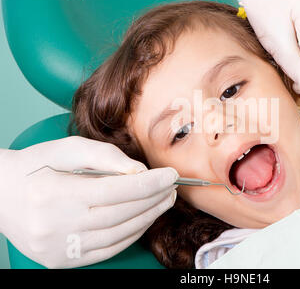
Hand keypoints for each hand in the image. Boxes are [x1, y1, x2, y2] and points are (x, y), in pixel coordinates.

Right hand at [0, 136, 177, 267]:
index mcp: (56, 193)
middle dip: (154, 200)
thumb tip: (140, 171)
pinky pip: (108, 250)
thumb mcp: (67, 148)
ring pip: (118, 235)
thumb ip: (106, 156)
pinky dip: (131, 234)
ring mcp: (59, 248)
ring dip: (148, 218)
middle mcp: (56, 225)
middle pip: (122, 214)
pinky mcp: (62, 260)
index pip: (118, 190)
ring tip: (163, 202)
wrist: (2, 195)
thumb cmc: (38, 166)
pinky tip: (144, 220)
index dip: (150, 183)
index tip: (171, 175)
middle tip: (172, 188)